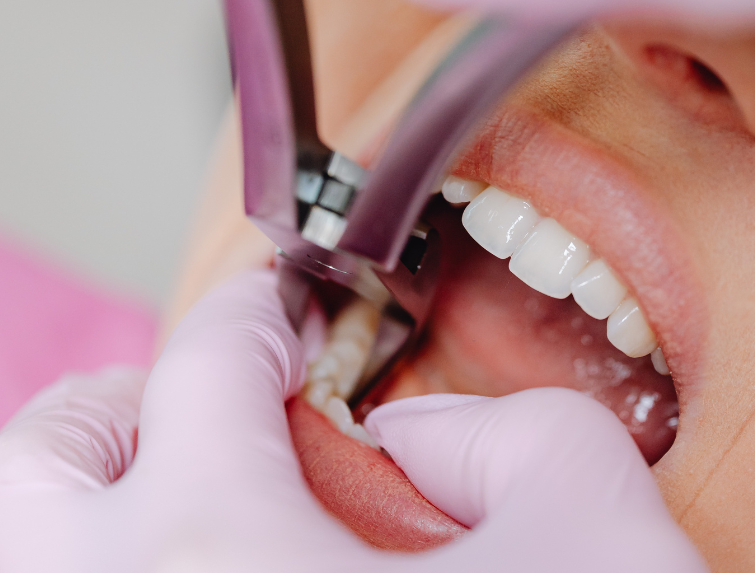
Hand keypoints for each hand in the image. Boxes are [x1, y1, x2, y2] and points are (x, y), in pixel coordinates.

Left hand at [0, 270, 704, 571]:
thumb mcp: (596, 534)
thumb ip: (515, 434)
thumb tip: (417, 439)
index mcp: (219, 560)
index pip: (204, 369)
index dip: (257, 314)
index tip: (283, 308)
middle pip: (38, 469)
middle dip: (119, 410)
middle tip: (203, 410)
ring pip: (25, 559)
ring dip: (89, 512)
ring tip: (186, 506)